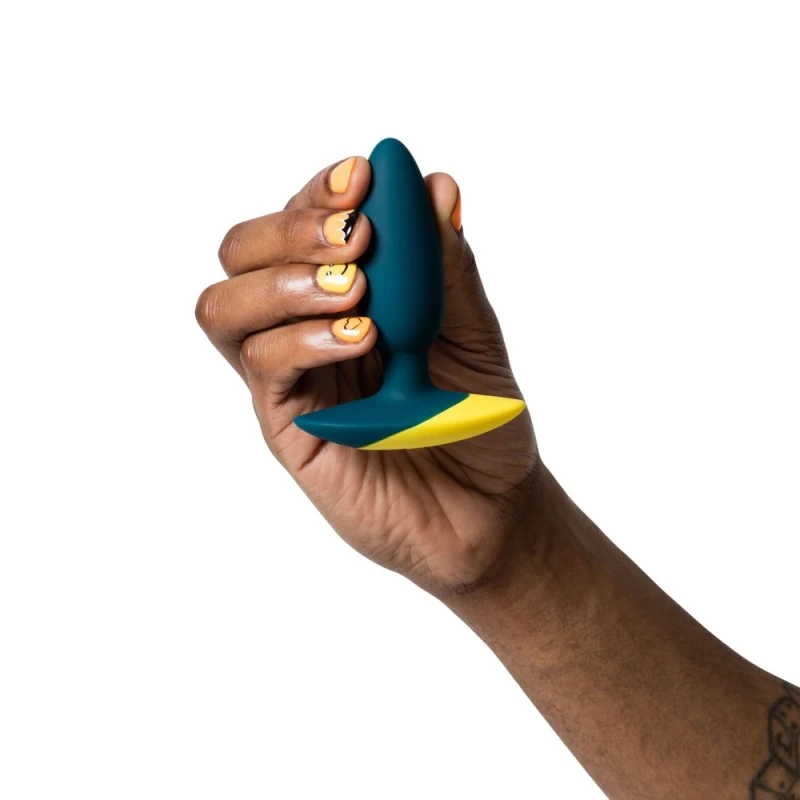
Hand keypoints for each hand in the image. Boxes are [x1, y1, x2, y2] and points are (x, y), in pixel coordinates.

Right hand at [196, 155, 538, 595]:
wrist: (490, 510)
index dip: (320, 193)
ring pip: (226, 307)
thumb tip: (433, 184)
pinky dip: (302, 339)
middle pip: (242, 253)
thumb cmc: (480, 422)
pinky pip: (263, 368)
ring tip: (355, 289)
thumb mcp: (476, 336)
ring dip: (283, 281)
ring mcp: (291, 378)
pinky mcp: (287, 428)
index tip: (363, 178)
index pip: (301, 223)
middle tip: (354, 235)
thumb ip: (447, 268)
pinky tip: (359, 338)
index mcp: (347, 294)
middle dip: (290, 227)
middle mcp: (304, 328)